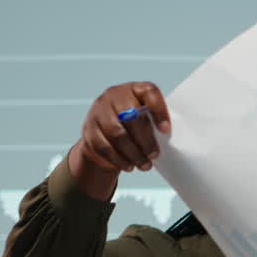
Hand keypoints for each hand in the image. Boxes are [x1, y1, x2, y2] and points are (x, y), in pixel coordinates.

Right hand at [68, 82, 171, 199]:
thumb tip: (167, 140)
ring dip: (133, 153)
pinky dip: (119, 159)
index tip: (166, 131)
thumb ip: (153, 123)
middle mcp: (114, 95)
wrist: (103, 134)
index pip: (149, 92)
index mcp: (134, 89)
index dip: (159, 111)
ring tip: (145, 165)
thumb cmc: (133, 126)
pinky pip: (105, 146)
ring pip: (117, 133)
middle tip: (154, 155)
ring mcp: (99, 111)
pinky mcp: (89, 129)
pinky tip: (129, 166)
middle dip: (145, 139)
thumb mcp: (143, 118)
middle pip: (132, 116)